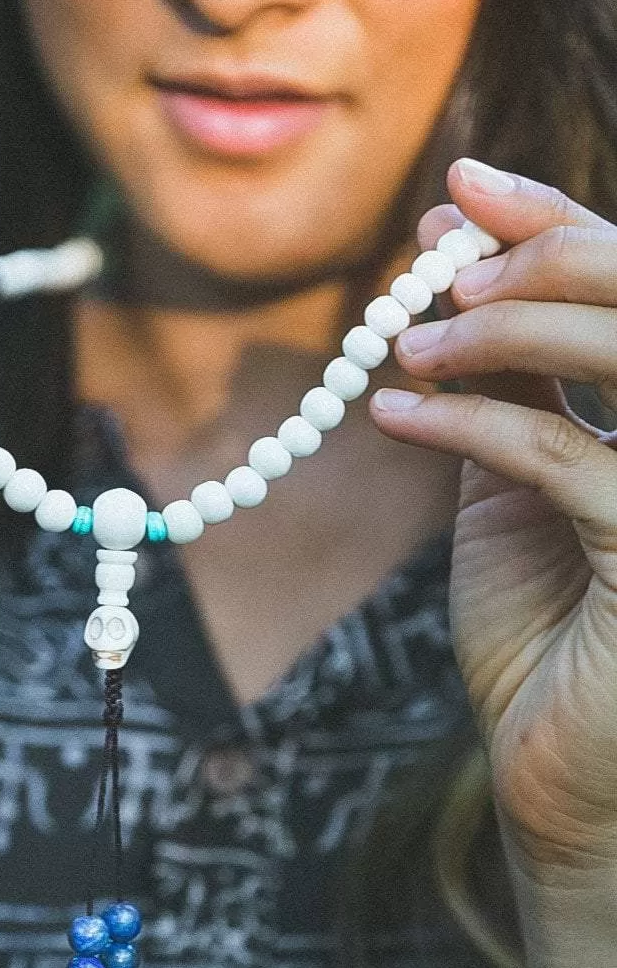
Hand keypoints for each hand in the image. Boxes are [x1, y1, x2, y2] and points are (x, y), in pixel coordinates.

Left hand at [368, 159, 616, 894]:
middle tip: (439, 266)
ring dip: (512, 329)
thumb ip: (512, 394)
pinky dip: (476, 422)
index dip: (555, 223)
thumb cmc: (544, 641)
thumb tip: (462, 278)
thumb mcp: (513, 495)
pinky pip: (570, 461)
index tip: (460, 188)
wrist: (555, 779)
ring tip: (410, 341)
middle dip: (544, 256)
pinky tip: (397, 412)